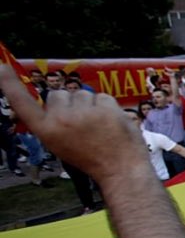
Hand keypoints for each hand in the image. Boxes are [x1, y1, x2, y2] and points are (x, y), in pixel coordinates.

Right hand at [0, 66, 145, 181]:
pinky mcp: (105, 109)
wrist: (120, 171)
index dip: (9, 84)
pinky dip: (108, 107)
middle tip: (81, 123)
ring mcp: (83, 113)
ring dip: (90, 105)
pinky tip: (111, 123)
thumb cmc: (91, 158)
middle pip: (58, 94)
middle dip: (69, 104)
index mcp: (46, 131)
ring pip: (82, 94)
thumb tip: (57, 99)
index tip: (0, 66)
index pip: (22, 103)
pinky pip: (103, 96)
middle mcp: (60, 119)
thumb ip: (54, 121)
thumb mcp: (61, 143)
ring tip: (98, 126)